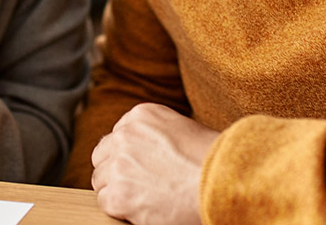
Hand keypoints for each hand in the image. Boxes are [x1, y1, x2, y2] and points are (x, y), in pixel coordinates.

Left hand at [91, 103, 217, 224]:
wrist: (224, 181)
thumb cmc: (214, 160)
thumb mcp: (183, 130)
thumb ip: (155, 136)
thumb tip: (142, 155)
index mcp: (140, 115)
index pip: (116, 136)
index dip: (127, 156)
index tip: (143, 167)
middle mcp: (125, 136)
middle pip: (102, 157)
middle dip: (117, 172)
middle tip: (139, 185)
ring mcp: (119, 165)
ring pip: (101, 181)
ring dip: (119, 191)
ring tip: (146, 197)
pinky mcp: (119, 194)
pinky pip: (105, 202)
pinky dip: (121, 209)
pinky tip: (144, 208)